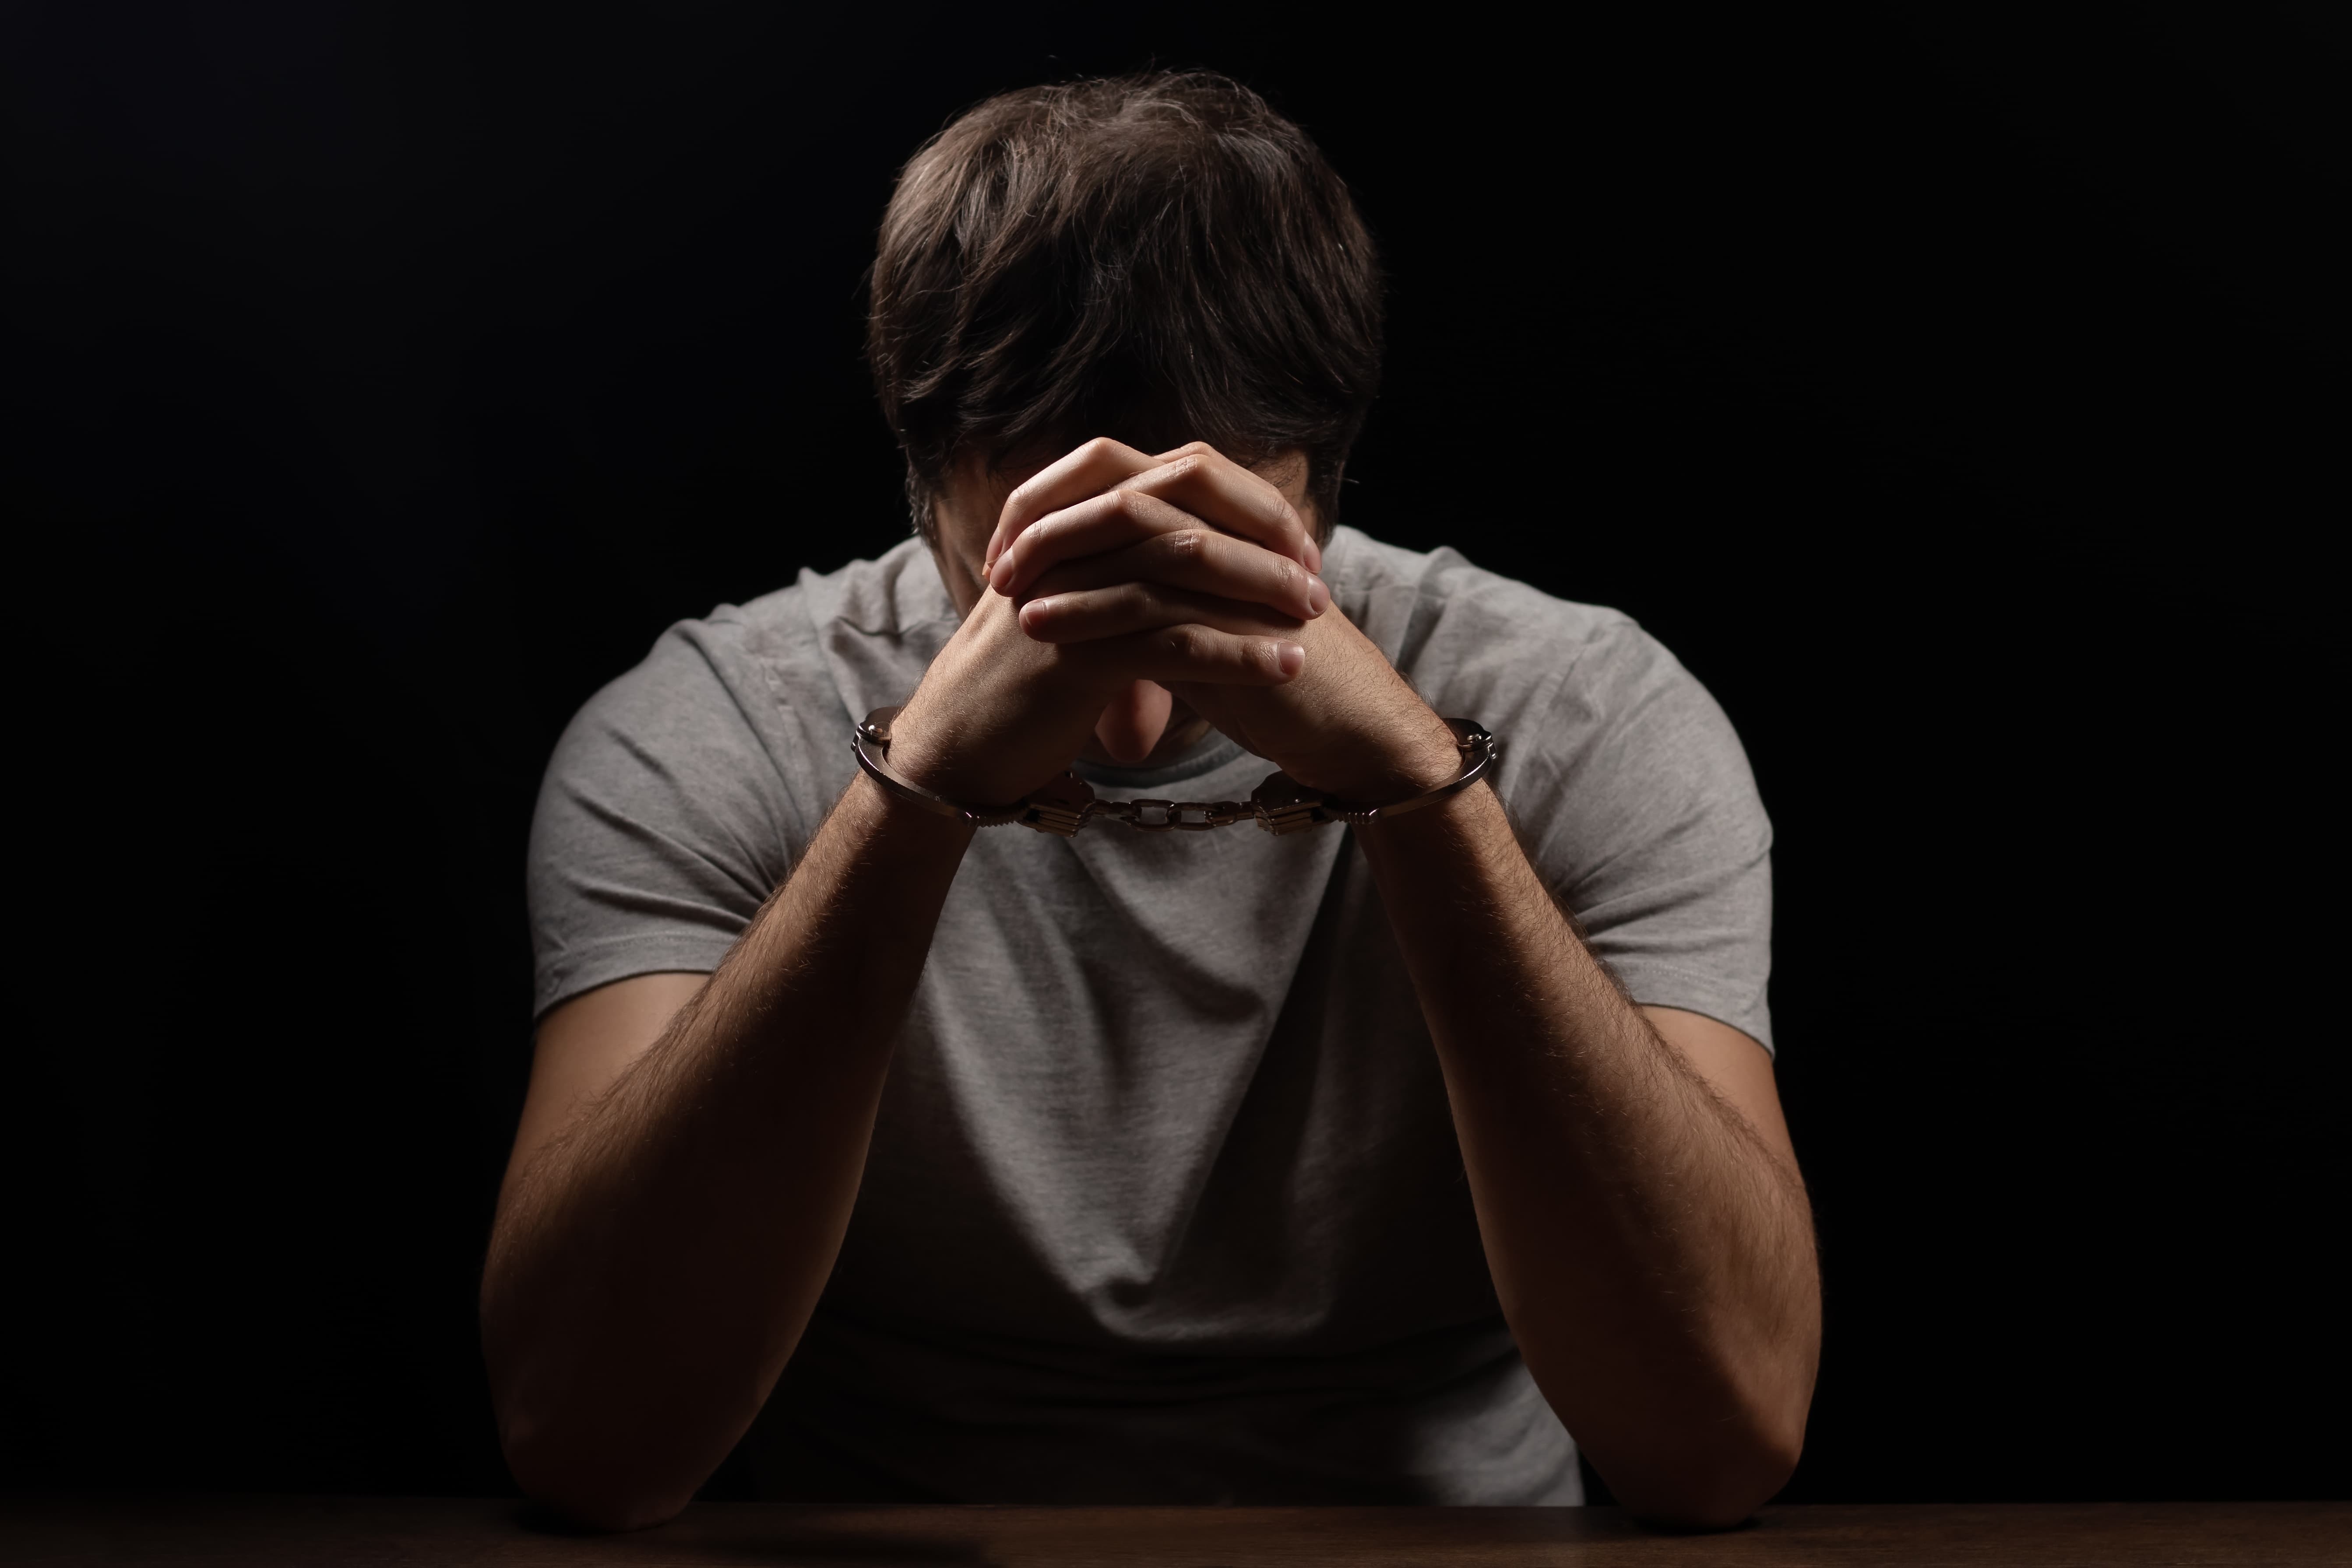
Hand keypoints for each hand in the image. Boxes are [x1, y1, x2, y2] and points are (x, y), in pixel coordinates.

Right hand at [883, 439, 1324, 805]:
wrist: (954, 750)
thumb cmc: (1021, 688)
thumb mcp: (1073, 616)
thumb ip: (1120, 581)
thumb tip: (1195, 563)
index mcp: (1070, 524)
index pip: (1171, 480)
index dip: (1241, 502)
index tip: (1293, 541)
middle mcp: (1068, 545)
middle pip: (1184, 512)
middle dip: (1260, 540)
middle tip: (1316, 576)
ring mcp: (1068, 594)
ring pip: (1184, 568)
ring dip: (1259, 592)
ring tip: (1312, 620)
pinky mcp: (1074, 655)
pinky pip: (1173, 642)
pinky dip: (1238, 652)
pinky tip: (1283, 668)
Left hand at [994, 442, 1463, 802]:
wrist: (1341, 723)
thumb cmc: (1265, 676)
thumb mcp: (1193, 620)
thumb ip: (1146, 588)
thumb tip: (1073, 582)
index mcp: (1211, 510)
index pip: (1114, 467)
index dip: (1051, 497)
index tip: (1005, 547)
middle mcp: (1224, 518)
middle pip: (1117, 477)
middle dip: (1046, 514)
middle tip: (997, 564)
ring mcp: (1237, 558)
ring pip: (1131, 526)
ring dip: (1058, 556)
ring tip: (1006, 596)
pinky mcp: (1239, 610)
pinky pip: (1149, 592)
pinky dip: (1087, 606)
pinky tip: (1039, 627)